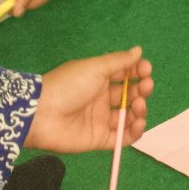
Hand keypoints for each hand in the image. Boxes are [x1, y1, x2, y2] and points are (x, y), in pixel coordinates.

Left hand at [28, 47, 151, 153]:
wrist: (42, 114)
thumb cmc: (68, 85)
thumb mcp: (94, 68)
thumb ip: (119, 61)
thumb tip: (139, 50)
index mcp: (99, 79)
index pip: (125, 75)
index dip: (138, 72)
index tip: (146, 70)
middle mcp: (102, 99)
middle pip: (130, 95)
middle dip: (142, 90)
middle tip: (145, 87)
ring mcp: (101, 120)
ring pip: (129, 116)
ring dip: (140, 110)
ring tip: (138, 105)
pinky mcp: (99, 139)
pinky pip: (123, 138)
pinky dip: (135, 132)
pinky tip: (138, 122)